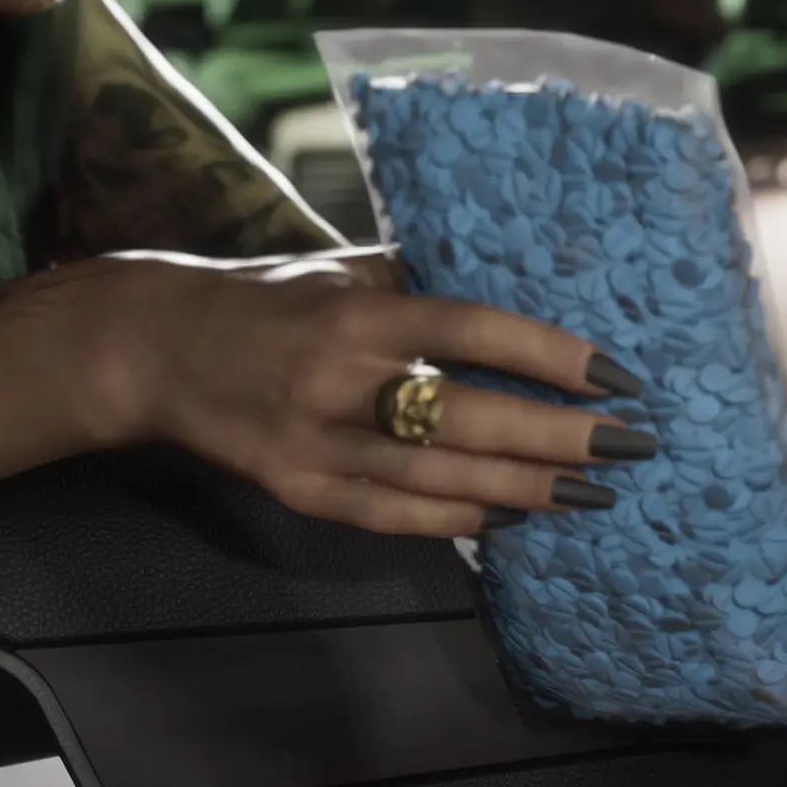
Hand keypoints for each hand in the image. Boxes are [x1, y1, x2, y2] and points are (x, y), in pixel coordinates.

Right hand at [97, 251, 650, 537]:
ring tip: (590, 490)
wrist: (157, 349)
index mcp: (358, 314)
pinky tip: (511, 516)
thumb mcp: (346, 269)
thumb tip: (523, 302)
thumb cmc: (271, 299)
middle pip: (467, 417)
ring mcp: (316, 443)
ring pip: (439, 477)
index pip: (471, 330)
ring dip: (525, 488)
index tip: (616, 375)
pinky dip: (457, 518)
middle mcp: (339, 381)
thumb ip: (424, 287)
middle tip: (628, 446)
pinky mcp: (298, 490)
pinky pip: (393, 515)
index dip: (549, 355)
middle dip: (558, 437)